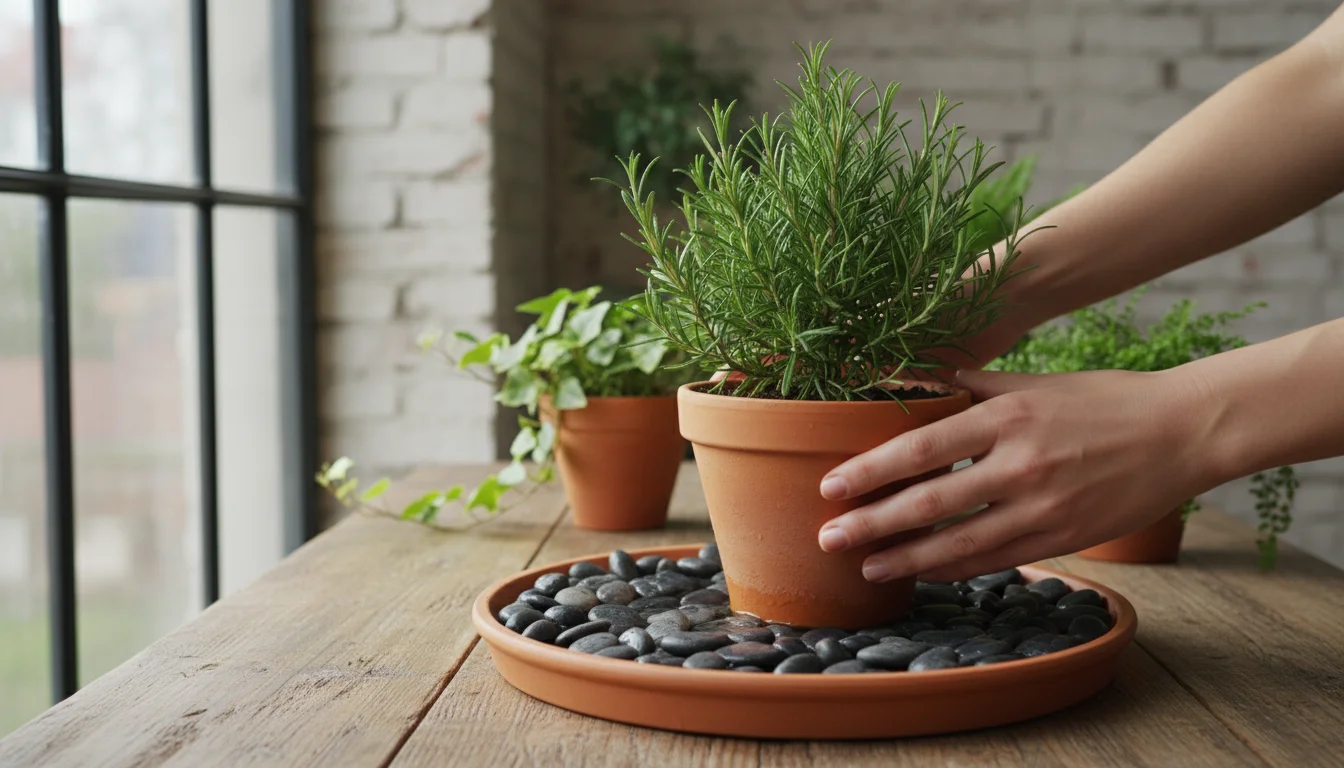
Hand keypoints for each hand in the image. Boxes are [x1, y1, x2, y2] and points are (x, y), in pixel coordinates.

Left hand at [815, 367, 1218, 581]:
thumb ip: (976, 388)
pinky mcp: (1065, 536)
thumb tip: (921, 384)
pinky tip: (925, 573)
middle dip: (873, 524)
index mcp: (1007, 416)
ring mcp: (1044, 505)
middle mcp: (1021, 463)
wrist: (1181, 432)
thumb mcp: (1036, 382)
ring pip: (960, 543)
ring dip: (907, 559)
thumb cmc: (1103, 400)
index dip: (871, 471)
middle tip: (829, 538)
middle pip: (930, 501)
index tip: (831, 487)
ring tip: (867, 568)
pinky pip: (998, 559)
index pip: (921, 447)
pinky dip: (957, 569)